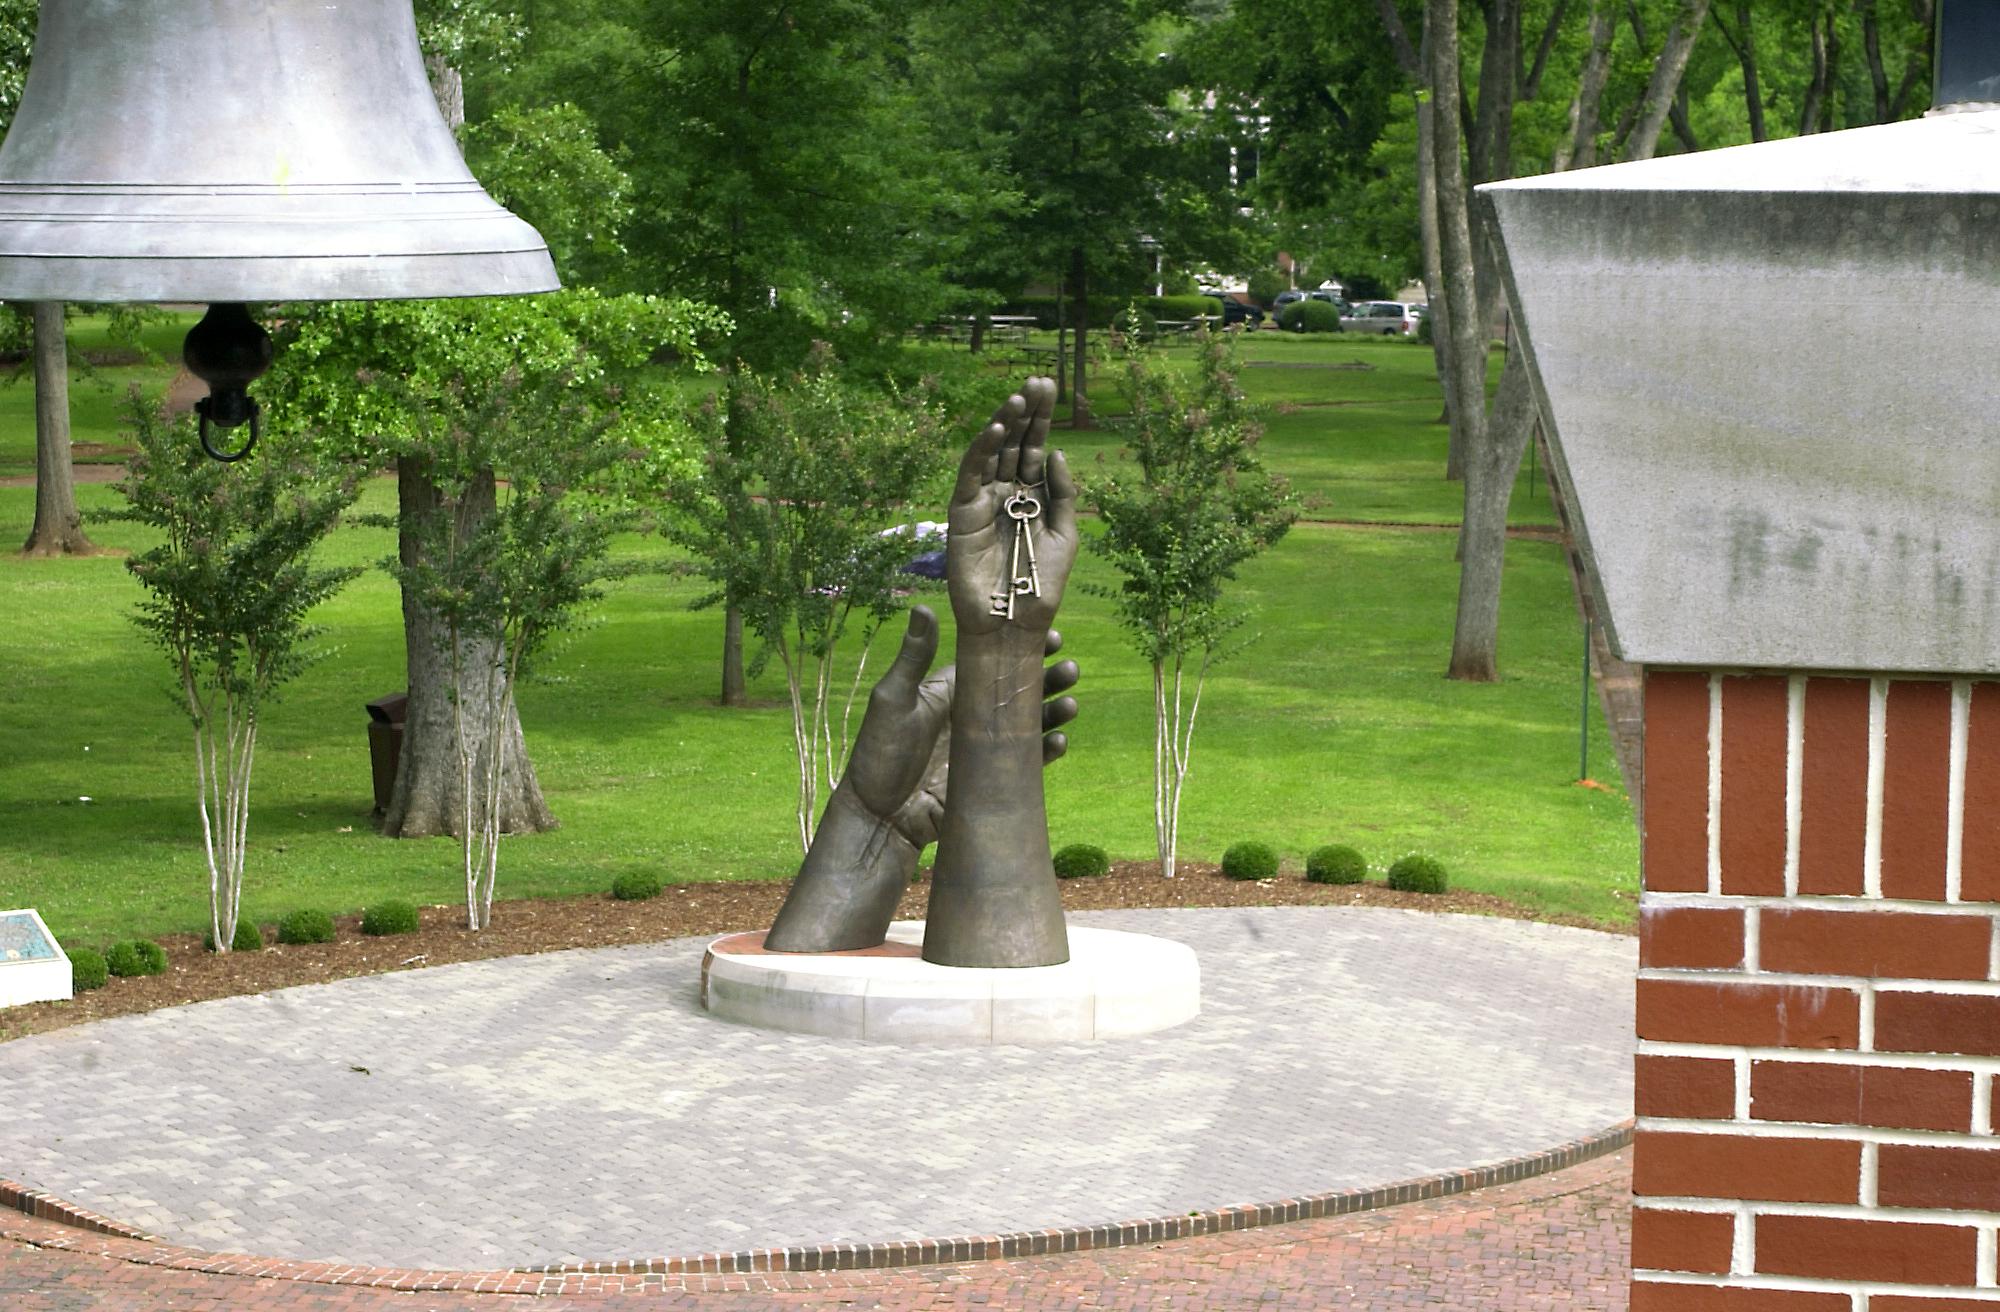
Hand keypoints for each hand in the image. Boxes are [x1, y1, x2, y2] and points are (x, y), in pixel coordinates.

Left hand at [844, 605, 1078, 849]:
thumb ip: (913, 657)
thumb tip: (924, 607)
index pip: (993, 663)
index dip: (1020, 650)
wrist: (879, 816)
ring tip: (1072, 703)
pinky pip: (1025, 761)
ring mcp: (983, 748)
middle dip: (1046, 679)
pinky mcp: (990, 778)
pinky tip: (1059, 740)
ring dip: (1051, 712)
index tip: (1051, 635)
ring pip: (1028, 724)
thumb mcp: (894, 700)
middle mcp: (972, 715)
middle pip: (1017, 691)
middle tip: (1072, 669)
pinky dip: (1044, 752)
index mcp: (951, 691)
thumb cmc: (879, 753)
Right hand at [946, 377, 1077, 637]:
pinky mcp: (961, 512)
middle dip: (1026, 411)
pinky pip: (970, 474)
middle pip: (1014, 443)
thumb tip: (1056, 452)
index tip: (1051, 385)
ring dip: (1005, 422)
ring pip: (992, 452)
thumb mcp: (1066, 536)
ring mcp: (983, 501)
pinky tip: (997, 427)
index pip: (1035, 448)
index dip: (1042, 418)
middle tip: (1037, 381)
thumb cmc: (1040, 586)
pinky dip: (981, 449)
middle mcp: (1005, 493)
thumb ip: (1063, 495)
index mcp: (1031, 496)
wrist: (1013, 623)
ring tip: (1020, 397)